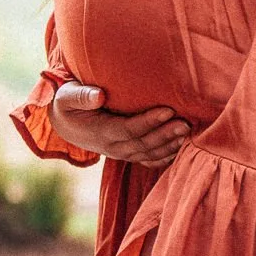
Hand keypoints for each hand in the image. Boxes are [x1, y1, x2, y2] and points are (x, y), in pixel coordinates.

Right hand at [47, 82, 191, 166]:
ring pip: (148, 154)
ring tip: (189, 133)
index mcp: (100, 131)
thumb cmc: (69, 103)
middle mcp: (112, 146)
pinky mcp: (127, 153)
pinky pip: (147, 160)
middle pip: (143, 144)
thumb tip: (99, 95)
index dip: (149, 122)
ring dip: (169, 145)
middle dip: (165, 135)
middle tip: (186, 124)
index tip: (168, 110)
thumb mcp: (67, 96)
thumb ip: (81, 96)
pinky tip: (181, 149)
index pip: (128, 129)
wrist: (66, 123)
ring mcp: (120, 152)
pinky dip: (164, 157)